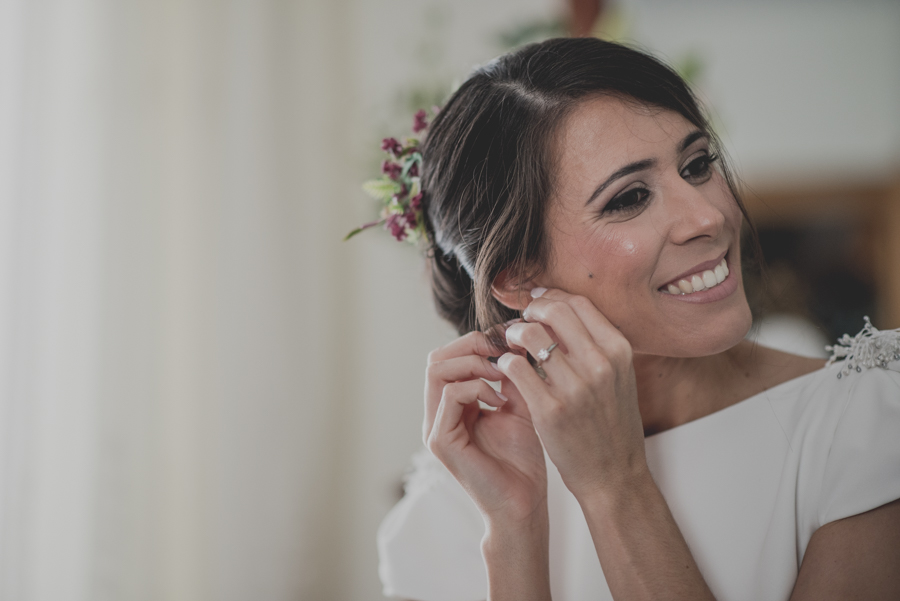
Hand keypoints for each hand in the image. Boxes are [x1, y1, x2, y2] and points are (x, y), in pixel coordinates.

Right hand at [424, 330, 547, 523]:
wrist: (524, 504)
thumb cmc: (523, 461)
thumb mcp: (519, 406)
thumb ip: (512, 375)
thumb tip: (515, 339)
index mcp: (451, 406)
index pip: (448, 357)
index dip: (476, 342)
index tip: (508, 342)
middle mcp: (437, 415)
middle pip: (436, 358)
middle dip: (471, 346)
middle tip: (503, 352)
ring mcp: (435, 428)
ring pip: (437, 371)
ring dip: (473, 363)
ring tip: (502, 374)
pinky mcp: (441, 441)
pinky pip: (450, 395)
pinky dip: (477, 387)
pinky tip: (500, 400)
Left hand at [497, 289, 646, 500]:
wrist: (614, 476)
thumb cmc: (611, 425)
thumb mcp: (618, 378)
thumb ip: (595, 345)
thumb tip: (560, 311)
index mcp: (619, 351)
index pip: (578, 303)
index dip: (551, 298)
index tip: (536, 303)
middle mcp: (600, 364)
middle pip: (554, 311)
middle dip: (530, 310)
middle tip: (520, 322)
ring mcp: (576, 387)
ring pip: (531, 334)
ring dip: (514, 334)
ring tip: (511, 345)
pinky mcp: (550, 410)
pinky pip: (515, 367)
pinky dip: (506, 363)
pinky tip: (507, 371)